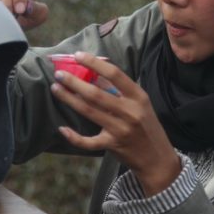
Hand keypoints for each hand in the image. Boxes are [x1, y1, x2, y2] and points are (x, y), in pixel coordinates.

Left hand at [50, 52, 181, 196]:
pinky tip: (62, 129)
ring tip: (56, 89)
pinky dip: (74, 137)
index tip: (78, 55)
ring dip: (69, 99)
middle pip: (96, 94)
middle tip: (59, 74)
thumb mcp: (139, 103)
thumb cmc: (146, 125)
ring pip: (89, 111)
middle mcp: (130, 112)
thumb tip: (93, 72)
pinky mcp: (112, 145)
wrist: (157, 158)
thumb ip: (118, 88)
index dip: (94, 63)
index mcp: (138, 96)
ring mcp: (120, 130)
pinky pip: (89, 141)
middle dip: (74, 82)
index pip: (114, 74)